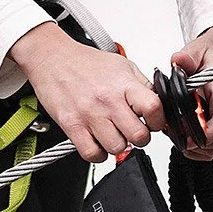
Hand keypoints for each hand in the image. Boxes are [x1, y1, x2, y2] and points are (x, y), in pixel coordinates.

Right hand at [9, 21, 166, 163]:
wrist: (52, 57)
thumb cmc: (85, 62)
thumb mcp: (122, 65)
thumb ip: (142, 85)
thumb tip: (160, 105)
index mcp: (123, 83)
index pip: (154, 108)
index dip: (158, 120)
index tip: (152, 121)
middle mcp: (107, 99)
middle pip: (139, 136)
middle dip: (140, 138)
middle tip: (132, 130)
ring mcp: (89, 114)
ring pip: (117, 148)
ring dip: (118, 145)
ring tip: (112, 133)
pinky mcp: (71, 125)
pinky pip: (92, 154)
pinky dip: (98, 154)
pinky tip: (97, 142)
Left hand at [168, 25, 212, 160]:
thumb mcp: (197, 49)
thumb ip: (187, 56)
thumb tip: (177, 61)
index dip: (208, 132)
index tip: (190, 137)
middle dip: (201, 143)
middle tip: (180, 138)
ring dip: (201, 146)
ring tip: (181, 138)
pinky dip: (201, 144)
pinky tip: (186, 137)